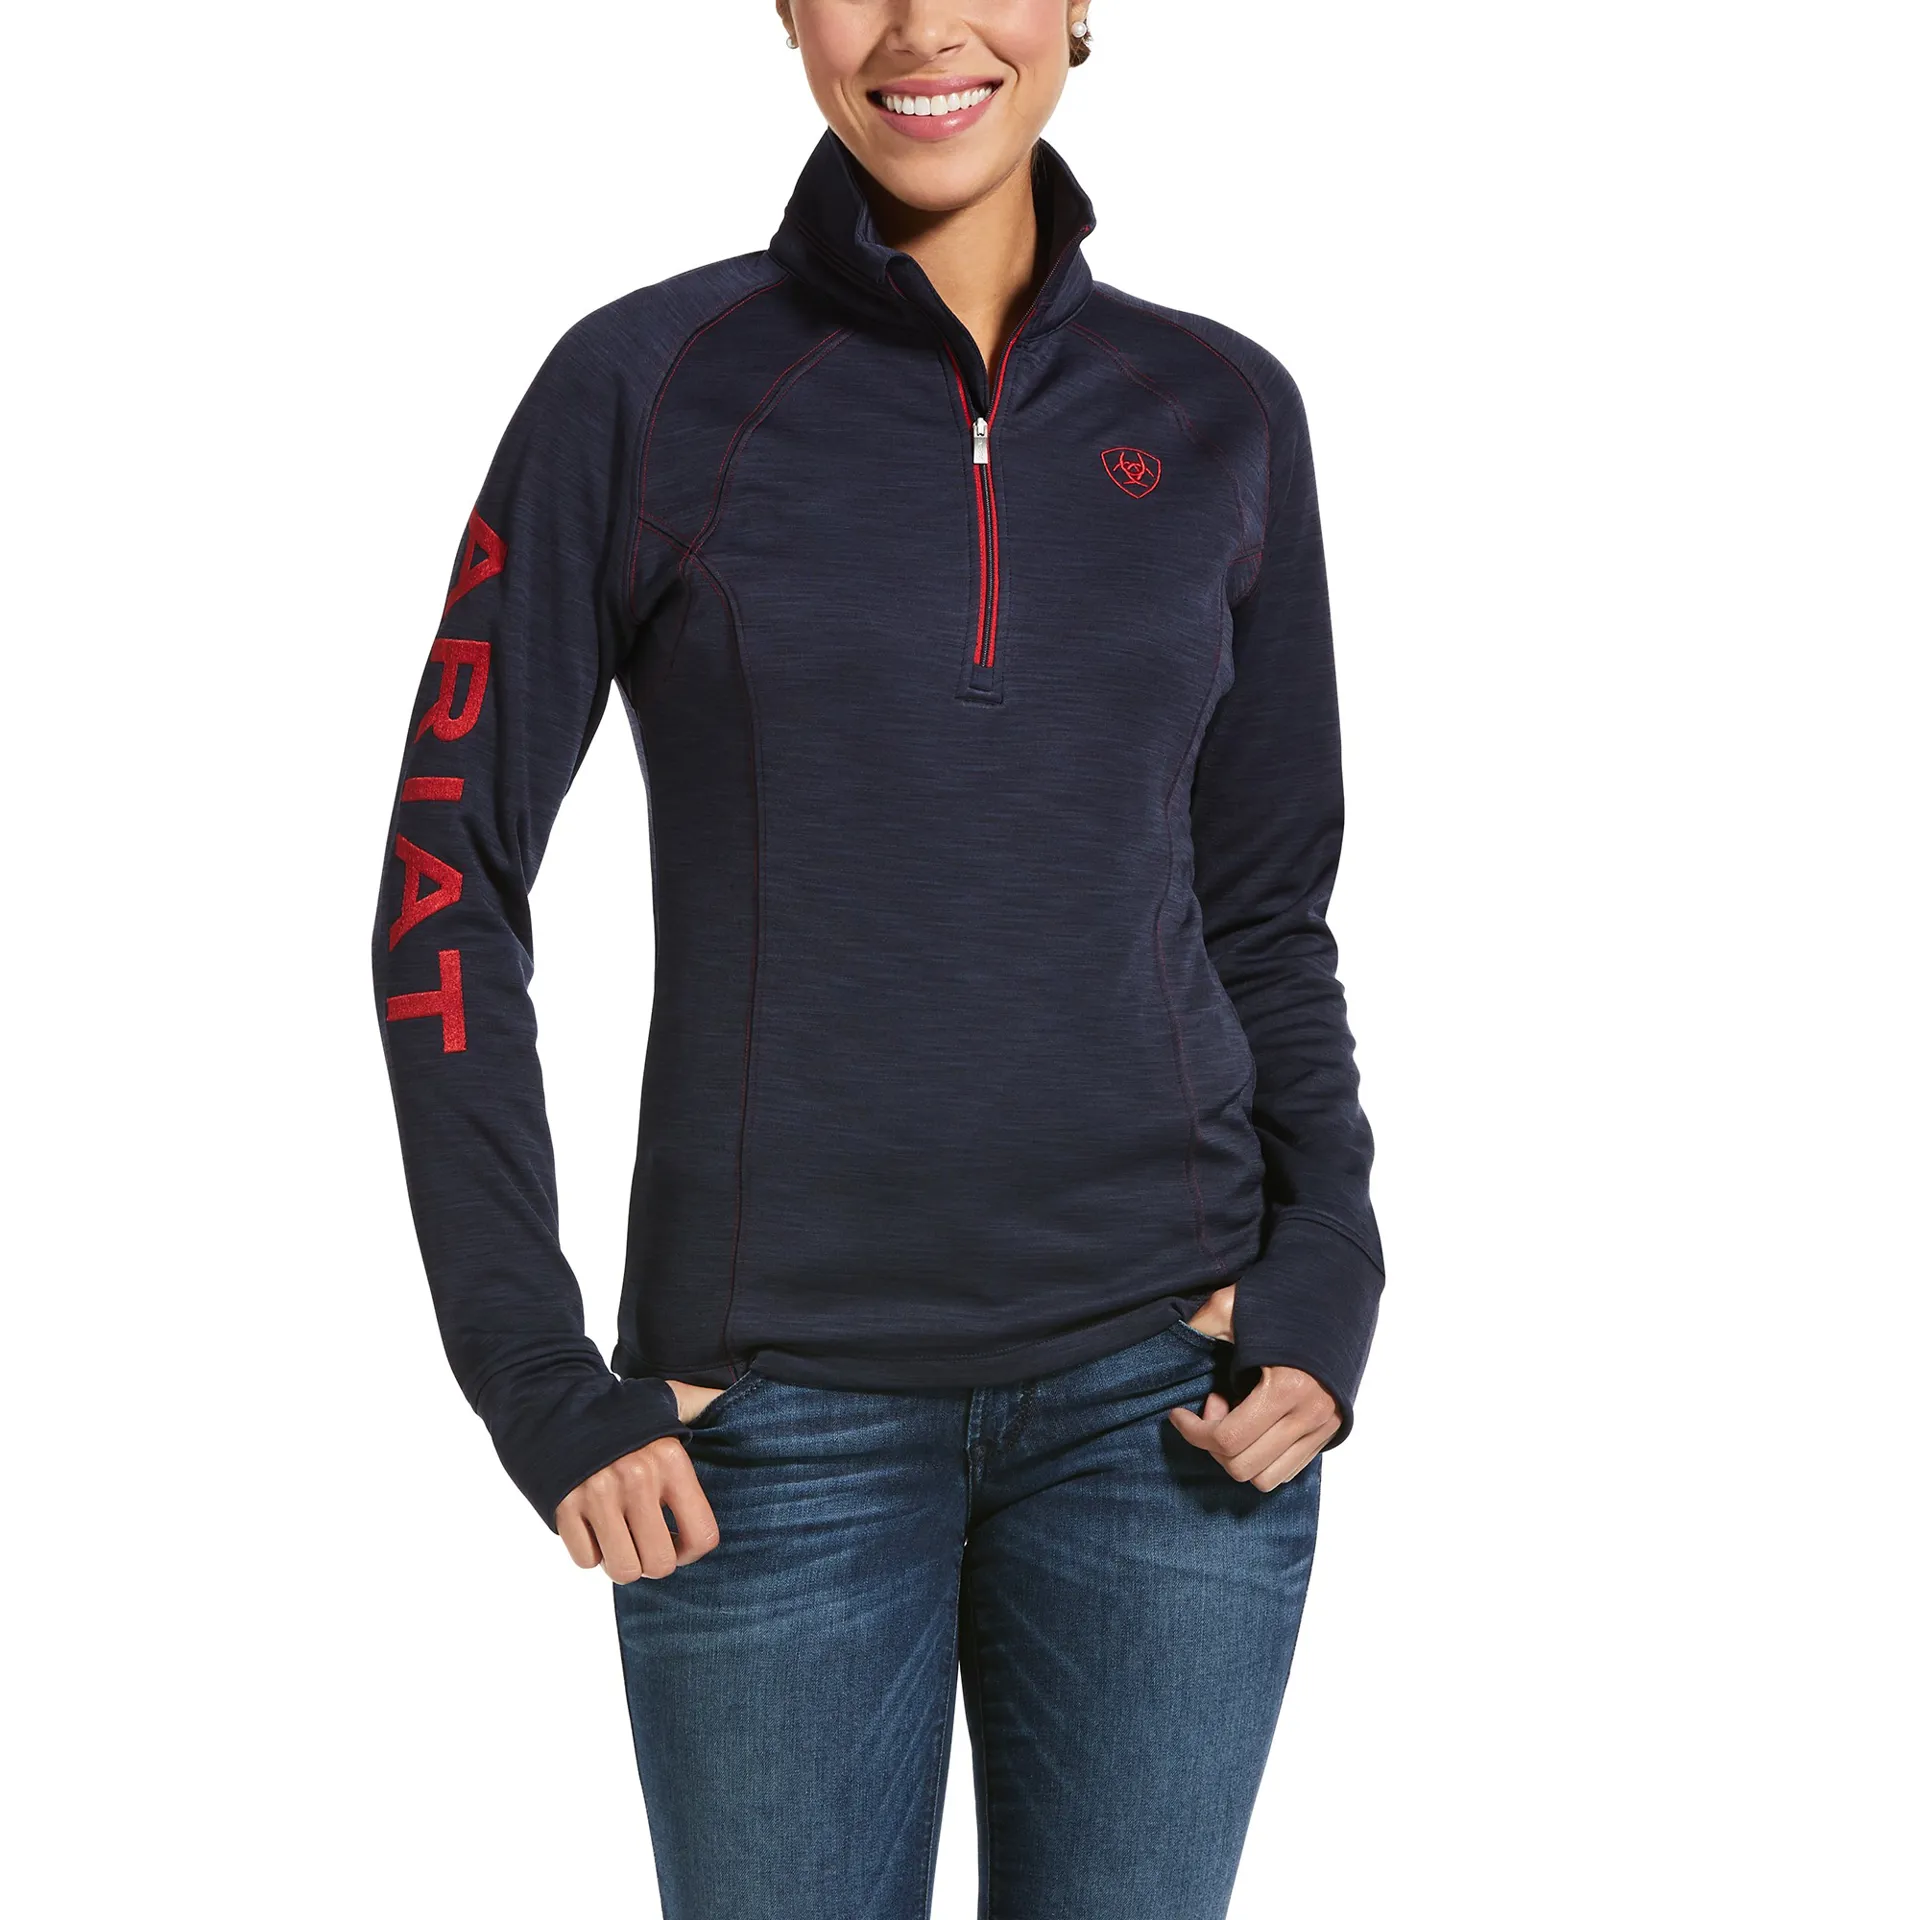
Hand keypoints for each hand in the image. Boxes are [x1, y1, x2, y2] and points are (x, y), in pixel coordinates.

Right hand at [553, 1378, 725, 1581]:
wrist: (555, 1400)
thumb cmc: (622, 1411)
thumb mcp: (669, 1399)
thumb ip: (706, 1405)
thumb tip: (749, 1401)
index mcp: (670, 1460)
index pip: (702, 1536)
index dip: (692, 1551)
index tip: (679, 1541)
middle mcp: (637, 1478)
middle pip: (660, 1563)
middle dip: (653, 1561)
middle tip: (645, 1541)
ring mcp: (598, 1494)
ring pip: (623, 1570)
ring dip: (622, 1561)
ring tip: (620, 1537)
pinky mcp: (564, 1506)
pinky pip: (585, 1560)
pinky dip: (589, 1552)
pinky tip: (592, 1526)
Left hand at [1167, 1284, 1339, 1488]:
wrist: (1335, 1291)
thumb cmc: (1281, 1297)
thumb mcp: (1230, 1305)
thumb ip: (1199, 1329)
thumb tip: (1168, 1352)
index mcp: (1287, 1387)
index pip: (1227, 1440)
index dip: (1192, 1432)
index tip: (1178, 1413)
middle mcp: (1309, 1415)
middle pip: (1243, 1466)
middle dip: (1213, 1443)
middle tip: (1213, 1403)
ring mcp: (1323, 1426)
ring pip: (1267, 1478)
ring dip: (1240, 1456)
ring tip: (1235, 1415)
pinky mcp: (1329, 1431)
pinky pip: (1288, 1470)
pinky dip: (1262, 1457)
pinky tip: (1256, 1422)